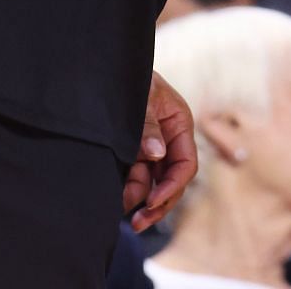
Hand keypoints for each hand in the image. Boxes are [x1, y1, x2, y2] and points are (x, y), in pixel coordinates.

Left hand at [125, 72, 197, 231]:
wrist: (105, 67)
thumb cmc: (127, 77)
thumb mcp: (140, 97)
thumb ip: (147, 125)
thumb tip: (156, 153)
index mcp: (179, 124)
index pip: (185, 164)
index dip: (172, 186)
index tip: (152, 201)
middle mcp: (168, 139)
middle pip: (171, 180)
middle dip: (158, 203)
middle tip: (139, 222)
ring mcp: (151, 146)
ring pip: (152, 182)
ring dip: (139, 198)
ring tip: (119, 208)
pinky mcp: (133, 151)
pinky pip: (136, 176)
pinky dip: (128, 189)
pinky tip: (116, 197)